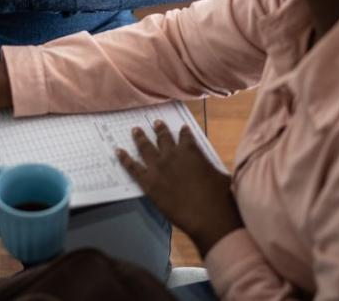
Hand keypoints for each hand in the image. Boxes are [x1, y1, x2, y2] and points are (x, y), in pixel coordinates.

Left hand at [117, 121, 241, 255]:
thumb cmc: (219, 196)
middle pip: (163, 138)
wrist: (207, 216)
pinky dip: (124, 159)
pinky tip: (118, 152)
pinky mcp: (148, 183)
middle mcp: (172, 154)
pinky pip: (133, 168)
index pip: (185, 136)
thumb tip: (209, 169)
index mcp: (191, 150)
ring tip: (135, 130)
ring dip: (140, 138)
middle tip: (156, 123)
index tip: (182, 128)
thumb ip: (210, 167)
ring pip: (145, 148)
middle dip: (160, 130)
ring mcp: (158, 168)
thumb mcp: (219, 175)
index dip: (183, 132)